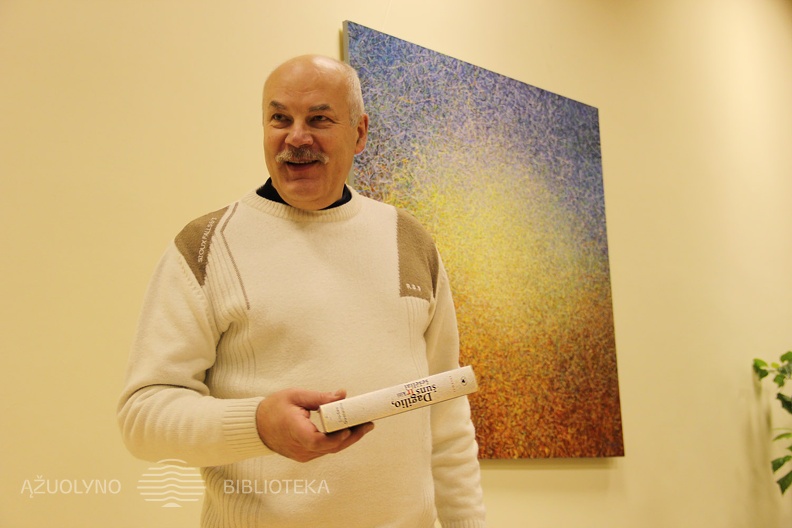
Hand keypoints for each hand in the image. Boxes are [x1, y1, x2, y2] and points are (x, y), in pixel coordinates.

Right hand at [255, 388, 373, 462]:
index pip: (317, 441)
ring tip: (364, 426)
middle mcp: (300, 448)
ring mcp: (302, 454)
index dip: (335, 438)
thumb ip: (319, 397)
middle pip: (330, 447)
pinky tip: (349, 431)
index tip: (349, 429)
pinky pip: (325, 450)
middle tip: (368, 424)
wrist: (256, 426)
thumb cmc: (273, 408)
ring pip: (330, 450)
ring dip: (348, 439)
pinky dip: (337, 441)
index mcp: (295, 432)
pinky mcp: (304, 454)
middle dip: (352, 436)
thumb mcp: (295, 396)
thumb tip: (342, 394)